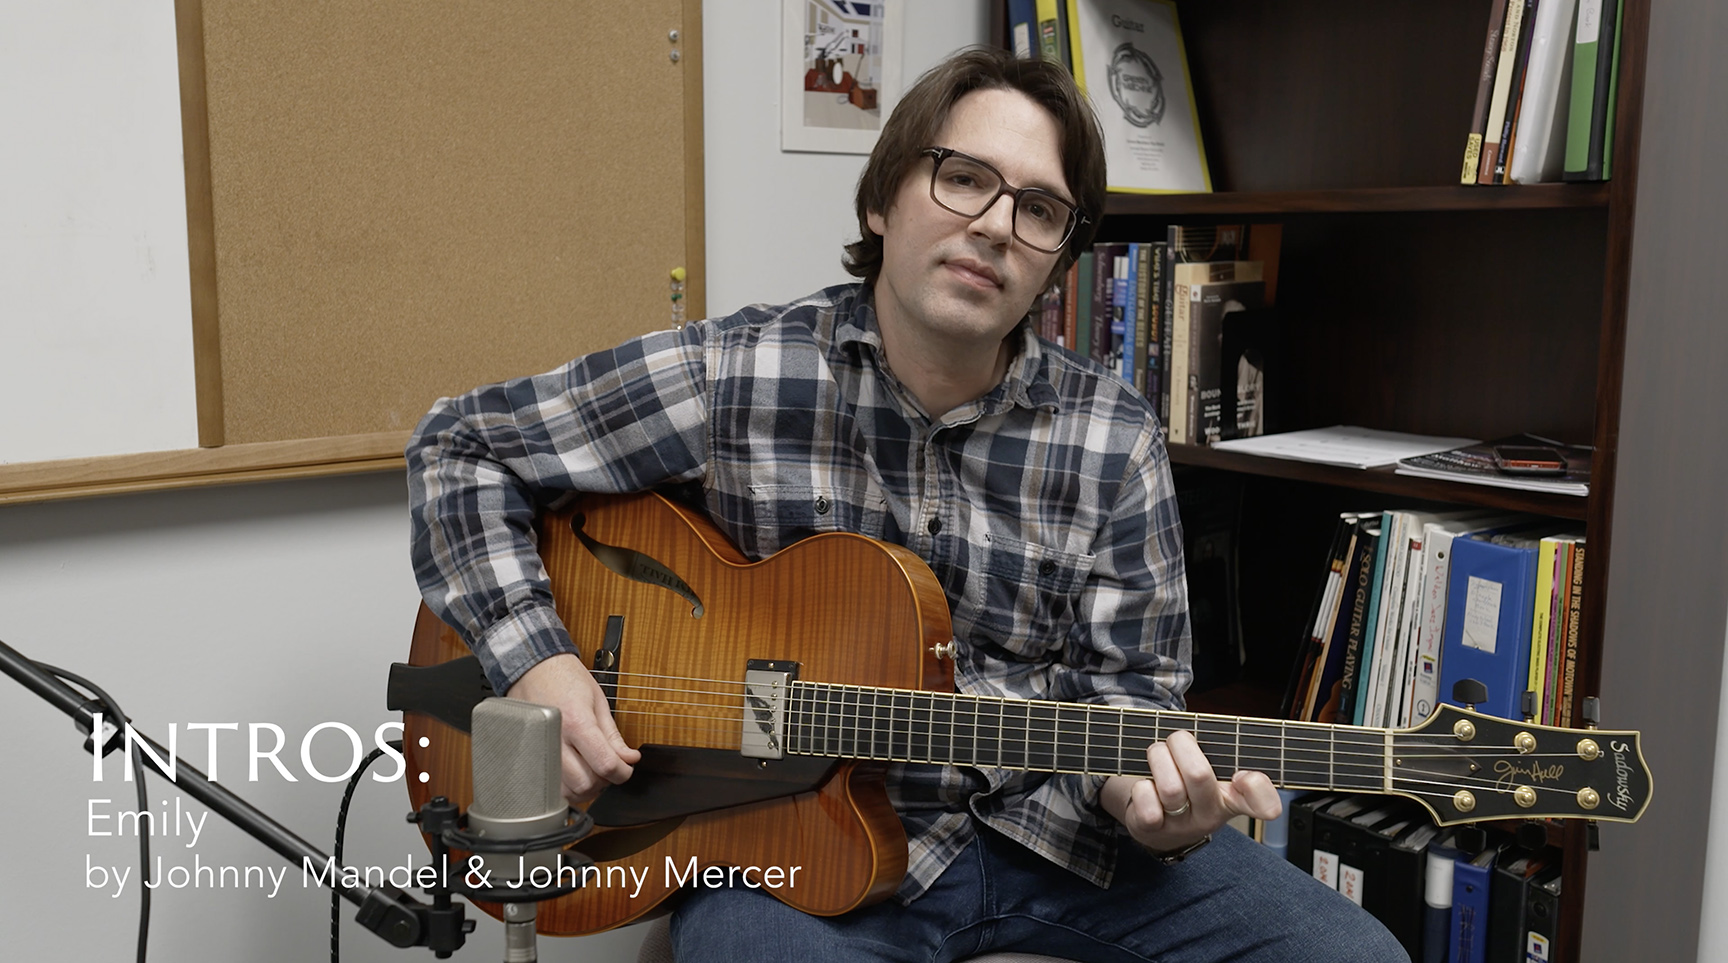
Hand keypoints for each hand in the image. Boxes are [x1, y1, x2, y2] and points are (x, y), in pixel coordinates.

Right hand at [505, 652, 640, 804]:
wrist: (531, 666)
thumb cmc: (564, 677)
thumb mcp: (598, 700)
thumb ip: (613, 735)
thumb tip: (629, 759)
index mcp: (577, 722)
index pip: (605, 764)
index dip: (622, 773)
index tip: (626, 769)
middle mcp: (555, 739)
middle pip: (585, 784)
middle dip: (604, 781)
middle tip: (609, 768)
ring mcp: (539, 750)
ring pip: (566, 791)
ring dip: (584, 787)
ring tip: (590, 769)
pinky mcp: (528, 755)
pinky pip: (548, 786)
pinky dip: (565, 786)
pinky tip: (573, 772)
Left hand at [1101, 730, 1281, 852]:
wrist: (1159, 826)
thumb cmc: (1189, 789)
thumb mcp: (1213, 776)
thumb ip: (1220, 754)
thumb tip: (1201, 733)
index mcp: (1233, 798)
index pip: (1259, 800)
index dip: (1257, 790)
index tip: (1245, 777)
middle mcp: (1210, 814)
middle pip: (1199, 775)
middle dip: (1181, 745)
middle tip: (1177, 740)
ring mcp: (1182, 825)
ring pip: (1169, 787)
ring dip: (1158, 759)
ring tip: (1158, 756)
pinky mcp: (1152, 829)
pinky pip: (1146, 799)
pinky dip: (1141, 786)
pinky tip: (1146, 786)